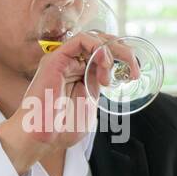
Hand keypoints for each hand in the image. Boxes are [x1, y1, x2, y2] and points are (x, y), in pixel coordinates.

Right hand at [0, 31, 119, 173]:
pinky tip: (104, 63)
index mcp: (80, 74)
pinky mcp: (55, 58)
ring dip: (111, 50)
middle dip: (122, 51)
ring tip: (112, 72)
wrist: (43, 138)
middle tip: (133, 69)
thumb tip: (112, 74)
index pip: (104, 54)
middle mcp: (71, 63)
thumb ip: (98, 85)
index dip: (123, 58)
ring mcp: (63, 60)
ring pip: (93, 38)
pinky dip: (97, 47)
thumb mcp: (90, 103)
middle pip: (102, 42)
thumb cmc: (62, 128)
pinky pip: (80, 39)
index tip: (133, 74)